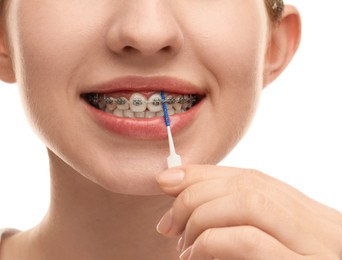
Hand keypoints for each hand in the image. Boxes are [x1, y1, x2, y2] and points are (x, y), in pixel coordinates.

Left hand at [156, 165, 341, 258]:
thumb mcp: (258, 244)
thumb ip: (232, 217)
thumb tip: (174, 184)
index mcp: (309, 218)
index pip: (252, 178)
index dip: (203, 173)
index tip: (166, 180)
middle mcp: (320, 227)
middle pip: (248, 185)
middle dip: (195, 195)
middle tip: (167, 224)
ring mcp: (317, 249)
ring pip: (249, 203)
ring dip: (201, 216)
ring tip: (182, 244)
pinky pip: (248, 240)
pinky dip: (210, 241)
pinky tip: (194, 256)